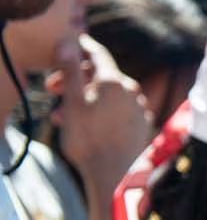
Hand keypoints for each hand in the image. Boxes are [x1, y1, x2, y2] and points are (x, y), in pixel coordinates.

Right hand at [48, 35, 153, 197]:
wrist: (115, 176)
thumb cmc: (89, 140)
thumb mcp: (72, 101)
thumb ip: (71, 70)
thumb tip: (68, 42)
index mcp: (115, 81)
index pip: (97, 54)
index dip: (82, 47)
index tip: (72, 43)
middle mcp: (133, 91)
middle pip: (101, 76)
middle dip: (75, 80)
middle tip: (52, 89)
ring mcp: (140, 108)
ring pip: (107, 96)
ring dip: (83, 100)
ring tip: (62, 115)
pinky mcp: (141, 124)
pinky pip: (118, 111)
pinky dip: (100, 112)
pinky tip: (84, 126)